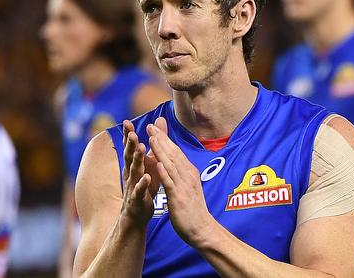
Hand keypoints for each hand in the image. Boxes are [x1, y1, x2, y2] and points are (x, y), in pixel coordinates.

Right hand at [120, 120, 158, 226]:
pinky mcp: (138, 198)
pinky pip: (139, 190)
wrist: (136, 214)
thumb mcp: (149, 164)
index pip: (129, 147)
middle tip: (131, 132)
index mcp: (133, 165)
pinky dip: (142, 183)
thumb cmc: (144, 185)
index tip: (126, 122)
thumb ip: (153, 146)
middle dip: (129, 144)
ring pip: (134, 170)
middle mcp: (130, 173)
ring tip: (139, 148)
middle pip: (129, 156)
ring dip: (136, 159)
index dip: (127, 135)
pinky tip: (146, 177)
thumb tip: (157, 125)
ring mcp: (133, 186)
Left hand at [146, 118, 214, 246]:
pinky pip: (170, 182)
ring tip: (152, 137)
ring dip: (161, 150)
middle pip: (173, 153)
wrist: (202, 229)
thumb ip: (181, 173)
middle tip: (151, 125)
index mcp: (189, 172)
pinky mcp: (178, 197)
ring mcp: (183, 185)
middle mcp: (187, 175)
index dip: (165, 138)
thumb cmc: (193, 209)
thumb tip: (175, 162)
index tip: (156, 126)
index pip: (175, 151)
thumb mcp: (188, 187)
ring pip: (170, 164)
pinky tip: (156, 163)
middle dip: (161, 138)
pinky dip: (163, 171)